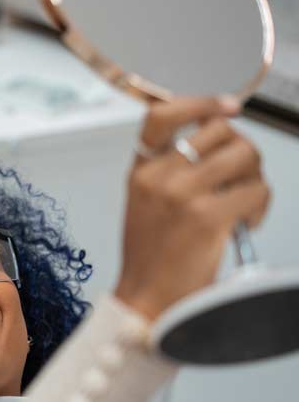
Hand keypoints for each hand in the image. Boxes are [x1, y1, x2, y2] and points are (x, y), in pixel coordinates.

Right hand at [114, 97, 270, 321]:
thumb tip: (219, 139)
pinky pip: (256, 190)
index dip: (200, 102)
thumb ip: (171, 169)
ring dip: (255, 176)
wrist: (146, 299)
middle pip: (220, 130)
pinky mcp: (207, 216)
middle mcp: (158, 176)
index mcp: (141, 170)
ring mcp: (182, 194)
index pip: (161, 115)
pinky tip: (245, 223)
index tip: (227, 106)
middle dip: (242, 150)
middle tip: (241, 178)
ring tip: (244, 203)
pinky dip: (260, 206)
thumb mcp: (147, 202)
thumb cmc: (152, 255)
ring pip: (244, 155)